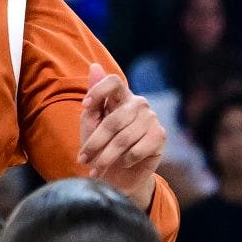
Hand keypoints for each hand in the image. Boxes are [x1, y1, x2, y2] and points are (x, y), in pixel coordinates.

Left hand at [78, 73, 165, 198]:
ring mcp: (151, 118)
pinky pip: (137, 149)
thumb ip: (92, 100)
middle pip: (114, 120)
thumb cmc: (101, 146)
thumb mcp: (90, 123)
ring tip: (95, 169)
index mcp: (120, 96)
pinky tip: (122, 163)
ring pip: (124, 138)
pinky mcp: (160, 136)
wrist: (120, 175)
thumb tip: (94, 65)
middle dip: (95, 143)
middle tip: (82, 159)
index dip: (99, 90)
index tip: (85, 106)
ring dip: (106, 157)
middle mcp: (138, 103)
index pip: (114, 81)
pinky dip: (125, 159)